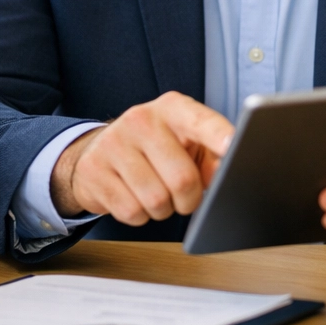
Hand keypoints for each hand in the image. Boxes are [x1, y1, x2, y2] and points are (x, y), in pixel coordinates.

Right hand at [51, 91, 233, 225]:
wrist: (99, 151)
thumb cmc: (156, 149)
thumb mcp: (188, 143)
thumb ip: (214, 156)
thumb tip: (229, 173)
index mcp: (173, 108)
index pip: (202, 122)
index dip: (219, 136)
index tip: (232, 146)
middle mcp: (142, 119)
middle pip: (182, 178)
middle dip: (189, 200)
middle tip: (184, 197)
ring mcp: (114, 143)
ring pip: (156, 201)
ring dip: (163, 210)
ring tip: (157, 194)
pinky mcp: (94, 170)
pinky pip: (131, 212)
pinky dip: (140, 216)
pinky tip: (135, 197)